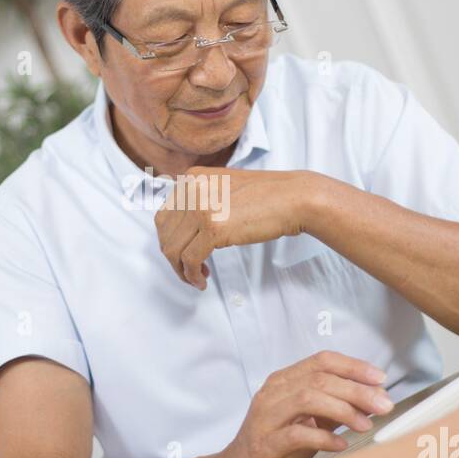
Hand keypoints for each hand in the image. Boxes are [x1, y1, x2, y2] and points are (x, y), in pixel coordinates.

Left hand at [154, 168, 319, 288]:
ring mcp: (201, 207)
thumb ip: (199, 201)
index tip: (184, 254)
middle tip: (189, 270)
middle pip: (165, 233)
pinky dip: (192, 275)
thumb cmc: (266, 196)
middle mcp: (191, 189)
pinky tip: (203, 280)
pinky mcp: (213, 228)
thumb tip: (181, 232)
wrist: (294, 197)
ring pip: (173, 249)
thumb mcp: (222, 188)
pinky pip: (190, 260)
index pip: (164, 215)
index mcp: (191, 177)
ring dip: (181, 270)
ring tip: (197, 278)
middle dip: (173, 257)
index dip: (171, 240)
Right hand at [218, 351, 393, 457]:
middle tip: (383, 404)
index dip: (353, 366)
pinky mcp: (265, 442)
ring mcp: (266, 416)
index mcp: (284, 380)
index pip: (322, 360)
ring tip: (364, 424)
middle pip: (319, 379)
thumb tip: (375, 398)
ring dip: (343, 410)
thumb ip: (337, 405)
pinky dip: (323, 437)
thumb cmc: (278, 439)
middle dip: (357, 390)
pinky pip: (296, 434)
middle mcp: (273, 392)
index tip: (380, 378)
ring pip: (308, 399)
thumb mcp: (310, 417)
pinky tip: (340, 444)